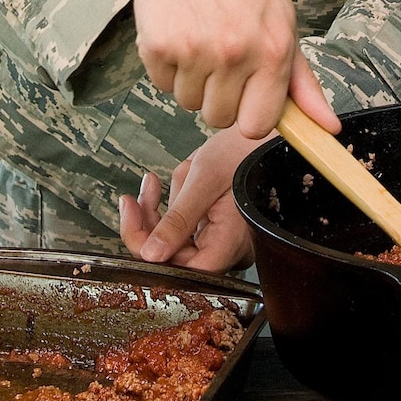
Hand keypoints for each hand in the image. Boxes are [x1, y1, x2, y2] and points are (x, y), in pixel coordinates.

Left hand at [118, 60, 339, 273]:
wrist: (269, 131)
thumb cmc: (247, 148)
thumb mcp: (205, 178)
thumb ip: (178, 220)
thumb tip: (150, 255)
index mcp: (231, 244)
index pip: (182, 269)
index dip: (151, 251)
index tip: (132, 218)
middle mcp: (228, 250)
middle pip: (174, 256)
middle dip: (148, 226)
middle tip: (130, 198)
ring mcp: (222, 240)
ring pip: (174, 241)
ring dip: (156, 212)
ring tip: (151, 182)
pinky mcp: (216, 228)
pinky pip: (184, 227)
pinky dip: (168, 206)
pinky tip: (158, 184)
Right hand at [133, 0, 330, 139]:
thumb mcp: (283, 24)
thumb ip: (303, 83)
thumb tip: (329, 129)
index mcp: (273, 51)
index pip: (256, 125)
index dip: (249, 112)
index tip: (246, 94)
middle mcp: (234, 54)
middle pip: (218, 118)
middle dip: (218, 95)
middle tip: (220, 56)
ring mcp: (194, 51)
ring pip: (188, 103)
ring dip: (192, 80)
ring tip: (200, 40)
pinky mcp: (158, 46)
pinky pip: (161, 84)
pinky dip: (167, 66)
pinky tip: (179, 33)